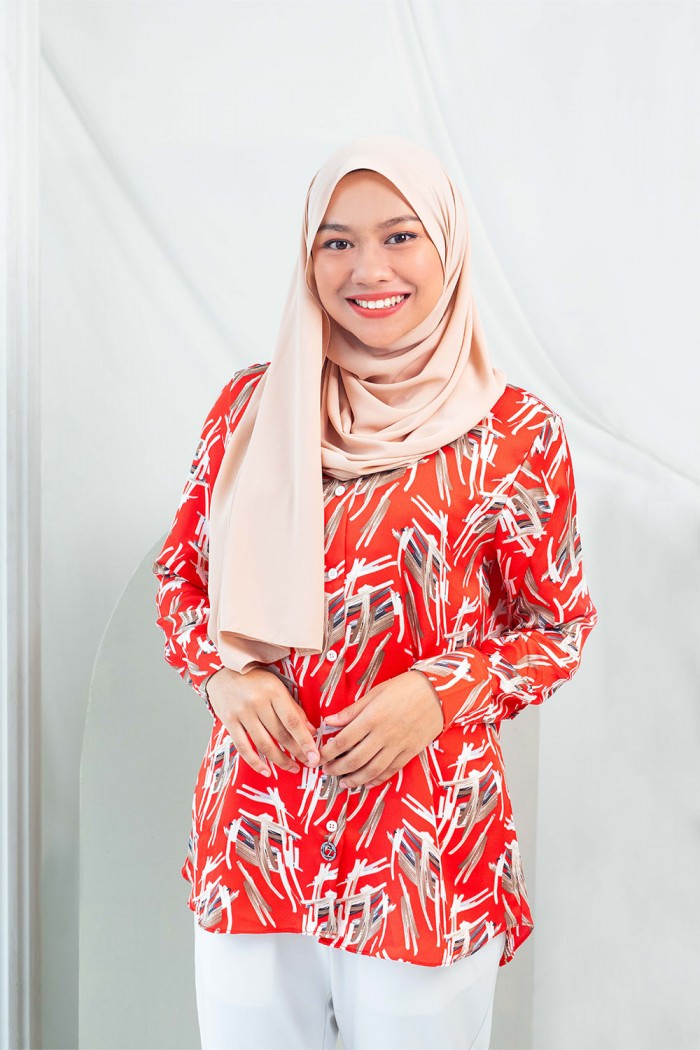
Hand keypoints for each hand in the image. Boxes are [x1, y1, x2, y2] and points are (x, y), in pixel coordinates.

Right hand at [206, 667, 319, 776]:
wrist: (222, 672)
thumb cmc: (255, 680)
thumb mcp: (277, 686)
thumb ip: (293, 708)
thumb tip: (311, 731)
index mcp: (273, 691)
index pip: (292, 721)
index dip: (305, 741)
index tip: (315, 756)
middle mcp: (257, 702)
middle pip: (280, 734)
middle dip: (296, 752)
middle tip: (308, 763)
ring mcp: (241, 713)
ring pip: (263, 744)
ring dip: (280, 760)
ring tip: (292, 768)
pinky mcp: (228, 722)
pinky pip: (243, 747)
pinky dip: (255, 762)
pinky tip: (266, 771)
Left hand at [318, 670, 444, 789]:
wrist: (438, 692)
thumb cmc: (405, 688)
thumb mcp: (375, 693)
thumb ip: (352, 710)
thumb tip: (329, 721)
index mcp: (372, 718)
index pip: (343, 741)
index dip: (327, 752)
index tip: (318, 757)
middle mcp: (383, 735)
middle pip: (354, 759)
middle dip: (337, 768)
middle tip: (326, 771)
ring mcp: (398, 746)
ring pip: (372, 770)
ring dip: (354, 779)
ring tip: (343, 782)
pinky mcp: (410, 752)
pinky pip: (390, 771)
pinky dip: (376, 780)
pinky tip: (366, 783)